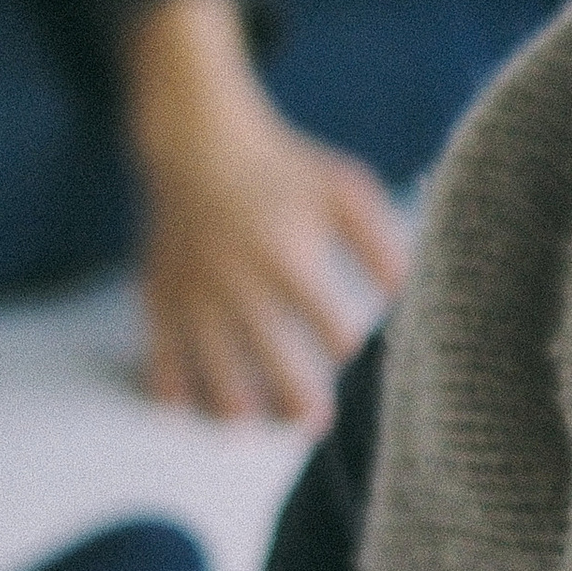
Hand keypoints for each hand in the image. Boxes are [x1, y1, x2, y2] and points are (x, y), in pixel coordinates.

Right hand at [122, 0, 411, 424]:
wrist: (200, 142)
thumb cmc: (286, 168)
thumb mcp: (345, 191)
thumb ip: (381, 242)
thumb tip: (412, 293)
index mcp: (290, 257)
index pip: (328, 326)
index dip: (348, 349)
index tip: (357, 358)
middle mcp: (239, 282)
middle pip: (270, 360)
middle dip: (295, 401)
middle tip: (316, 425)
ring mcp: (194, 293)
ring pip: (211, 370)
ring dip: (234, 407)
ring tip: (254, 427)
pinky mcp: (160, 295)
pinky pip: (159, 356)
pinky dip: (172, 389)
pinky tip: (189, 409)